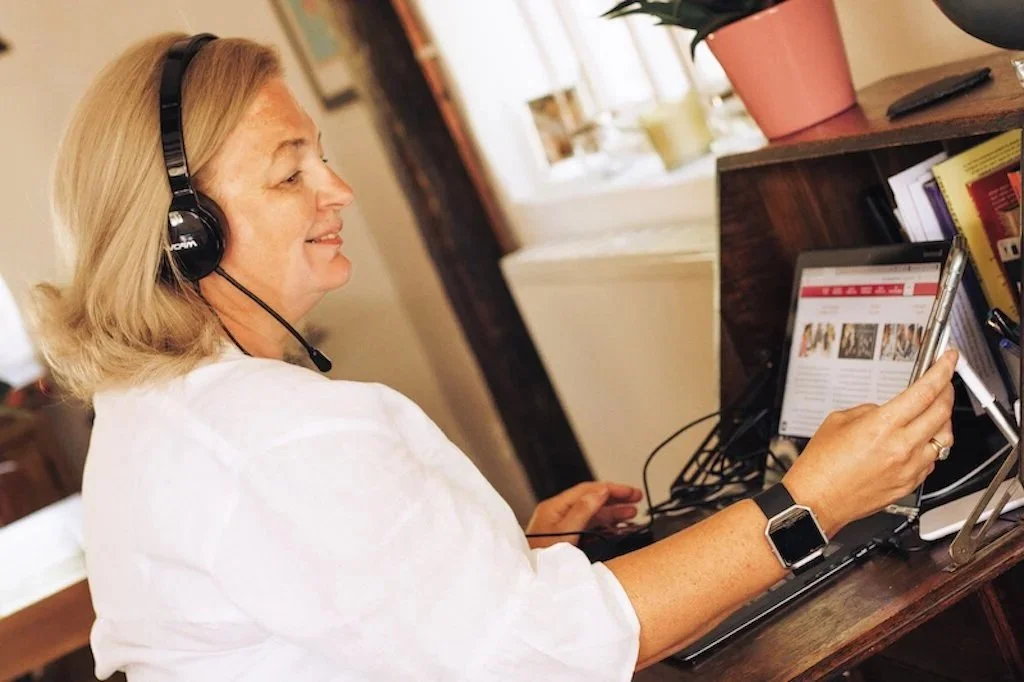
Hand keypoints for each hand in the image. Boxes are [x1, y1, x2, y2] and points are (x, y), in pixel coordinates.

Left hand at [525, 482, 642, 548]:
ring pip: (592, 514)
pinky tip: (617, 527)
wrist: (531, 583)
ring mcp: (562, 526)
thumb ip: (582, 511)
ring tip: (631, 512)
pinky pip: (589, 527)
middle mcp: (557, 514)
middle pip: (591, 500)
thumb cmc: (541, 558)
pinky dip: (605, 525)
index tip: (629, 492)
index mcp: (554, 507)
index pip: (587, 490)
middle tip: (636, 498)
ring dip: (613, 512)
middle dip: (615, 498)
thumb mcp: (565, 532)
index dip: (611, 489)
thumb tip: (600, 492)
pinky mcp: (566, 539)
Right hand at [782, 350, 956, 536]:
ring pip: (944, 438)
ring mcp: (909, 467)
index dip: (942, 371)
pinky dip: (930, 446)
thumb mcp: (838, 421)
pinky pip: (932, 460)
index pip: (925, 392)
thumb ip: (869, 411)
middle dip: (946, 391)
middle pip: (942, 412)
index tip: (948, 361)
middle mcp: (901, 447)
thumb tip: (886, 410)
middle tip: (943, 383)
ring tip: (932, 414)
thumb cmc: (821, 466)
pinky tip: (917, 442)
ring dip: (941, 421)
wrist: (816, 500)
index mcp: (882, 426)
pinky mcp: (910, 484)